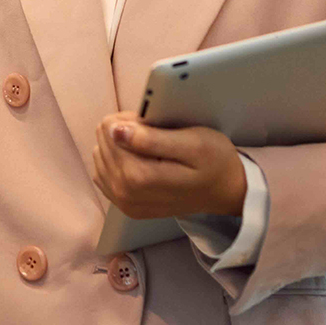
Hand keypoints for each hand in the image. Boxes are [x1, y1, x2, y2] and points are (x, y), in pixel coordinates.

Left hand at [91, 114, 246, 219]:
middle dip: (122, 131)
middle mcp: (126, 195)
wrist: (225, 191)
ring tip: (148, 146)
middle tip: (153, 133)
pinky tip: (138, 159)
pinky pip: (102, 173)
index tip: (151, 122)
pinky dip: (115, 160)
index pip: (110, 132)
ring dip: (119, 145)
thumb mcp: (192, 143)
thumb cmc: (214, 161)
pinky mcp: (124, 205)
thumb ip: (152, 138)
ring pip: (100, 157)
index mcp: (140, 178)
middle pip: (103, 144)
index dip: (128, 119)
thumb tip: (114, 131)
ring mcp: (124, 203)